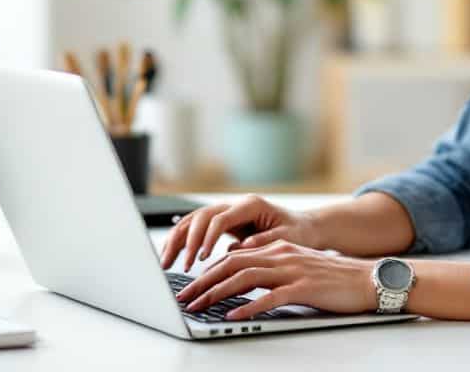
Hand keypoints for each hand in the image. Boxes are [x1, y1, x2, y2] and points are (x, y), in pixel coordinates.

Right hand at [159, 194, 323, 270]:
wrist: (303, 227)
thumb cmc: (298, 233)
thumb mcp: (288, 238)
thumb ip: (264, 241)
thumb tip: (241, 247)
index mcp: (251, 205)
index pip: (220, 219)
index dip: (207, 238)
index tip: (200, 258)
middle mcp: (235, 205)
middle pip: (201, 217)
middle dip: (185, 241)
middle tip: (177, 265)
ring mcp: (227, 212)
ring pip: (193, 221)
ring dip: (177, 241)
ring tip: (166, 263)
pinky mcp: (223, 223)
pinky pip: (196, 229)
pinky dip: (182, 242)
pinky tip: (171, 255)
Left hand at [175, 240, 377, 319]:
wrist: (365, 279)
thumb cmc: (331, 278)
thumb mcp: (296, 267)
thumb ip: (270, 271)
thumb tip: (241, 283)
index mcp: (277, 248)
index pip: (233, 256)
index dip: (207, 271)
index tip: (189, 286)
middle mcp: (281, 255)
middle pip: (232, 264)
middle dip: (203, 281)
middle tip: (185, 297)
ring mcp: (292, 270)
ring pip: (245, 278)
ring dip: (217, 293)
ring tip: (200, 306)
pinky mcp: (304, 288)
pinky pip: (270, 297)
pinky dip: (249, 306)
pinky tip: (234, 314)